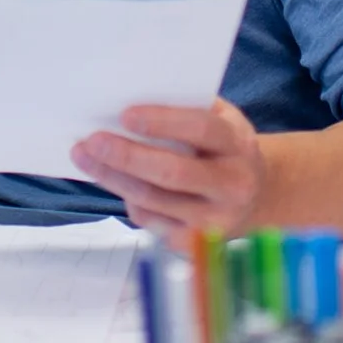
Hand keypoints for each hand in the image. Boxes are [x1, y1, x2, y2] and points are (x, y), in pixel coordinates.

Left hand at [69, 99, 265, 236]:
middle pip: (173, 172)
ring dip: (113, 178)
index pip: (201, 129)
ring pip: (153, 199)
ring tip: (85, 157)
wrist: (257, 197)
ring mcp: (215, 220)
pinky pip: (150, 221)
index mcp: (238, 144)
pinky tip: (109, 180)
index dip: (162, 122)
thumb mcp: (221, 121)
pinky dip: (126, 199)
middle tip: (92, 141)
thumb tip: (130, 98)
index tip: (125, 115)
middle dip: (127, 156)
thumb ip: (188, 109)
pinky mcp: (195, 243)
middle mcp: (232, 185)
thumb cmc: (224, 149)